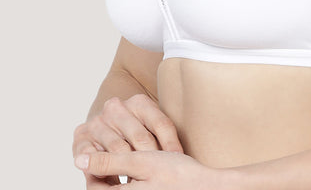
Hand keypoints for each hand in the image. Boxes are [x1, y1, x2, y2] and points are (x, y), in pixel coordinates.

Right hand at [73, 95, 183, 185]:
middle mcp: (116, 108)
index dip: (171, 144)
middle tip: (159, 175)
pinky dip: (104, 173)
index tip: (179, 161)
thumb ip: (164, 134)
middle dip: (151, 160)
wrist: (106, 123)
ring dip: (129, 169)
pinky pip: (94, 159)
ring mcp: (97, 122)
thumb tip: (184, 156)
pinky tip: (115, 182)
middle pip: (140, 137)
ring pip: (119, 150)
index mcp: (139, 102)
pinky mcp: (80, 139)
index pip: (161, 124)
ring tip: (138, 182)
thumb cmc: (136, 130)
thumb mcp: (151, 126)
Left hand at [74, 151, 228, 188]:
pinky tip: (140, 173)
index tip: (98, 148)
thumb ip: (110, 161)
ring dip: (115, 181)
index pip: (94, 188)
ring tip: (125, 161)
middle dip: (103, 175)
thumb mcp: (142, 161)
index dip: (92, 168)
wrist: (207, 187)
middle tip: (109, 153)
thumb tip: (78, 159)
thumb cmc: (177, 174)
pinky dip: (130, 185)